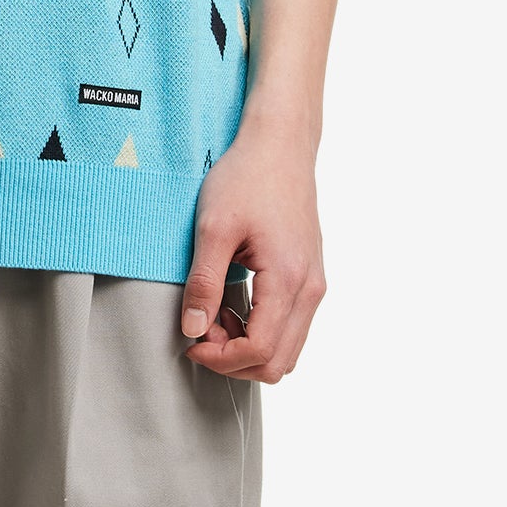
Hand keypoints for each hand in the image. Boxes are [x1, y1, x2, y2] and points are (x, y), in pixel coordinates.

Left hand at [180, 111, 326, 382]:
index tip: (191, 341)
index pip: (260, 350)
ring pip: (288, 349)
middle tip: (201, 330)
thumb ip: (204, 284)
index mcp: (288, 279)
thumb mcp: (213, 228)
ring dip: (249, 347)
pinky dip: (263, 331)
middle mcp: (310, 289)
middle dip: (235, 359)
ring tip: (216, 315)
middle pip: (279, 362)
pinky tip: (235, 305)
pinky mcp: (310, 276)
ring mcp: (314, 283)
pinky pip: (293, 326)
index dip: (221, 358)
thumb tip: (192, 331)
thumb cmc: (246, 177)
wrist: (279, 144)